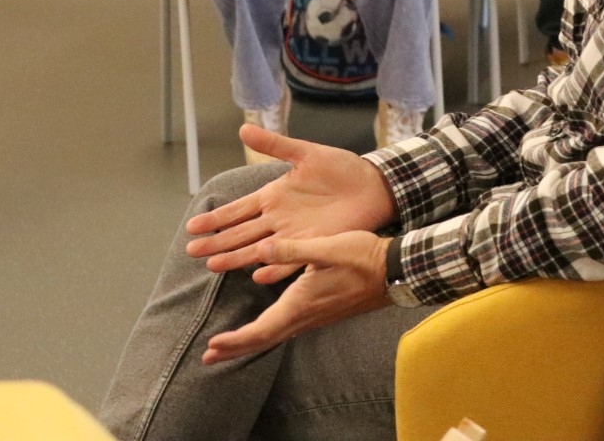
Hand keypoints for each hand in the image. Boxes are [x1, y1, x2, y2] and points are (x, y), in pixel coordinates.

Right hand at [185, 126, 397, 282]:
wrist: (372, 185)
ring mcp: (295, 234)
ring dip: (236, 257)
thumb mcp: (305, 153)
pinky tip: (259, 276)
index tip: (192, 226)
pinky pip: (291, 259)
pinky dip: (276, 268)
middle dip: (216, 242)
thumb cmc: (340, 169)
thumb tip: (242, 129)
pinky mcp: (314, 244)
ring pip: (258, 249)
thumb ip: (274, 144)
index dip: (216, 218)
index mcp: (274, 196)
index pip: (237, 209)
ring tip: (212, 266)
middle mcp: (279, 219)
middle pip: (240, 233)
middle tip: (191, 251)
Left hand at [201, 231, 390, 363]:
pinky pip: (287, 329)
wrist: (394, 271)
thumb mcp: (327, 246)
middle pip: (264, 340)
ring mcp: (315, 316)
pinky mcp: (322, 311)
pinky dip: (267, 333)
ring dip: (248, 342)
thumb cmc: (363, 257)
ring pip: (275, 335)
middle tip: (208, 357)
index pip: (261, 330)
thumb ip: (293, 250)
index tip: (212, 345)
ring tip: (228, 345)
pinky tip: (265, 327)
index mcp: (301, 302)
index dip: (235, 340)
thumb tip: (261, 249)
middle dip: (235, 349)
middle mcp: (305, 315)